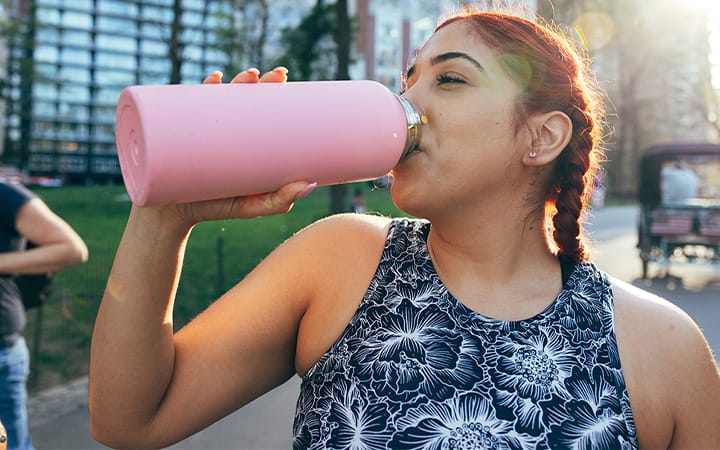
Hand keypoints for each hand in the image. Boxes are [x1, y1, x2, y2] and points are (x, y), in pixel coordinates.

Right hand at [136, 67, 315, 226]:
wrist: (171, 214)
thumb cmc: (215, 208)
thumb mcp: (251, 206)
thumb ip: (279, 200)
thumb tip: (310, 184)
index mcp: (244, 139)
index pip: (261, 108)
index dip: (274, 90)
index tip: (284, 78)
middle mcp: (224, 129)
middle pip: (243, 97)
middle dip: (259, 80)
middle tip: (274, 76)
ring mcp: (203, 129)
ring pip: (219, 96)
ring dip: (236, 80)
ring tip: (249, 77)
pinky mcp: (182, 132)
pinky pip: (189, 106)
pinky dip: (202, 89)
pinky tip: (213, 81)